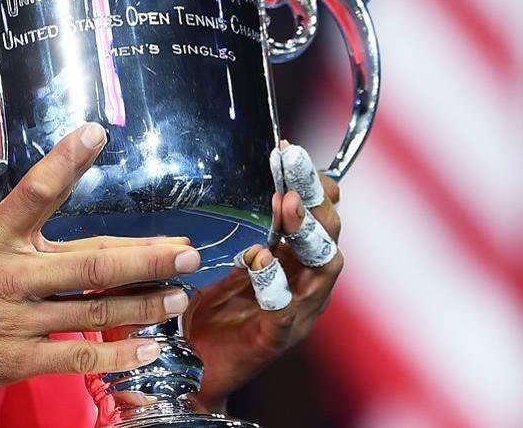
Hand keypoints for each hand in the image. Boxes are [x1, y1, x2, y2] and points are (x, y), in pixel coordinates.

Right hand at [0, 123, 201, 412]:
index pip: (35, 192)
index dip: (68, 160)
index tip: (96, 134)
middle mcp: (11, 278)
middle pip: (92, 261)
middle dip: (147, 255)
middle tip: (187, 250)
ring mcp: (17, 322)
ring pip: (95, 309)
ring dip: (144, 302)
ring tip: (180, 295)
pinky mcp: (16, 360)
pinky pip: (76, 355)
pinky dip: (115, 352)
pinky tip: (146, 349)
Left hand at [184, 170, 342, 411]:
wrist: (194, 369)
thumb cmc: (212, 316)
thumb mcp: (227, 265)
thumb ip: (244, 234)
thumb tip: (236, 186)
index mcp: (293, 265)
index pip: (318, 218)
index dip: (312, 184)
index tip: (290, 153)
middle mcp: (304, 287)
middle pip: (328, 236)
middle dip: (316, 198)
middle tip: (295, 167)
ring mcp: (296, 314)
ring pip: (322, 268)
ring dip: (307, 232)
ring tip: (288, 204)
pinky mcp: (275, 339)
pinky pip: (284, 309)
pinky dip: (274, 282)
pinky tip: (260, 258)